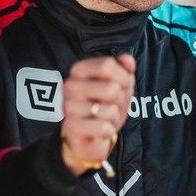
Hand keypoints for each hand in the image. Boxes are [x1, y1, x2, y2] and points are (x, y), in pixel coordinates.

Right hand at [59, 54, 134, 174]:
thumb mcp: (119, 83)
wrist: (90, 135)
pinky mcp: (71, 126)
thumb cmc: (104, 104)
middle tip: (112, 104)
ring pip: (109, 110)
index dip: (123, 77)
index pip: (107, 65)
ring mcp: (68, 106)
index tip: (122, 85)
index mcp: (78, 70)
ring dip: (114, 117)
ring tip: (104, 118)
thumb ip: (124, 67)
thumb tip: (127, 60)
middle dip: (120, 100)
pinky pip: (103, 128)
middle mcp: (70, 86)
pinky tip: (100, 129)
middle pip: (111, 88)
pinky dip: (108, 130)